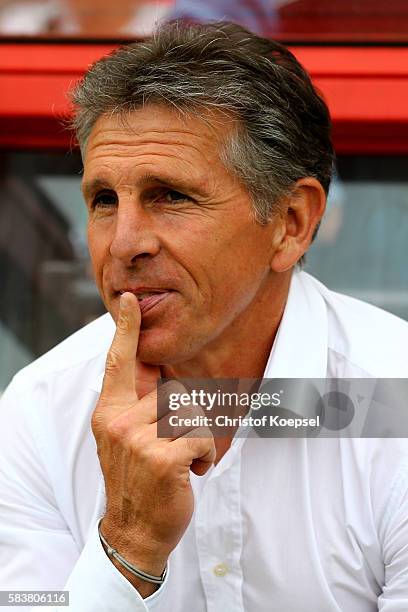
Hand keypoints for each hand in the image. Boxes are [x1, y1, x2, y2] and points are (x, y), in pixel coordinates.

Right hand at [91, 292, 215, 594]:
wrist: (134, 531)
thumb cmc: (139, 481)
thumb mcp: (126, 441)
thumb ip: (136, 409)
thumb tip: (160, 378)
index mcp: (110, 412)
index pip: (119, 363)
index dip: (126, 329)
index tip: (132, 300)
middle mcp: (119, 421)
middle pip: (176, 392)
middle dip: (190, 419)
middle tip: (178, 448)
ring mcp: (138, 440)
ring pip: (192, 412)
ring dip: (198, 439)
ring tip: (184, 461)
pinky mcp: (162, 458)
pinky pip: (202, 437)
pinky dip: (206, 456)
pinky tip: (192, 472)